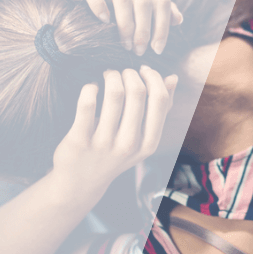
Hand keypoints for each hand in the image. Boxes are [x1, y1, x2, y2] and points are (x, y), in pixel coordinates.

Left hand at [51, 66, 177, 196]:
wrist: (81, 183)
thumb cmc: (114, 153)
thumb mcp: (141, 139)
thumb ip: (159, 110)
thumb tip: (173, 78)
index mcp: (148, 144)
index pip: (159, 101)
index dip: (152, 77)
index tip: (142, 71)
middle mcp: (129, 144)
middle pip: (137, 92)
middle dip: (129, 73)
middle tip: (120, 73)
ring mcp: (104, 143)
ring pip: (114, 93)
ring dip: (111, 75)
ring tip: (106, 75)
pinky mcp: (79, 140)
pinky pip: (87, 103)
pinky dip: (90, 87)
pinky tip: (91, 88)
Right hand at [53, 0, 182, 55]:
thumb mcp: (139, 2)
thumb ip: (160, 9)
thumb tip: (179, 20)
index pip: (162, 0)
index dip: (162, 27)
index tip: (158, 50)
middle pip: (144, 1)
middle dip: (144, 30)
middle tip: (140, 51)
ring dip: (125, 26)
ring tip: (125, 45)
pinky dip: (100, 8)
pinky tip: (104, 22)